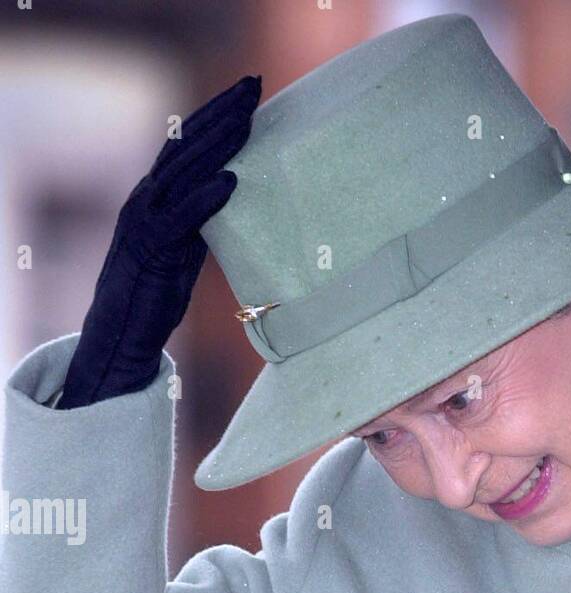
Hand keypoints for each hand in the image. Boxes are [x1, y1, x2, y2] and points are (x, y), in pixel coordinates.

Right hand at [58, 74, 261, 408]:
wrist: (121, 332)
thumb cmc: (154, 293)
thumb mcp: (185, 248)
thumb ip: (202, 221)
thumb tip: (231, 200)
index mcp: (156, 195)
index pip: (187, 143)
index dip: (216, 115)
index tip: (248, 94)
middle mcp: (148, 198)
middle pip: (186, 144)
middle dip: (221, 113)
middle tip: (254, 86)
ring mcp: (146, 221)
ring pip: (182, 171)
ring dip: (217, 143)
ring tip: (247, 120)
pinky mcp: (151, 250)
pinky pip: (180, 219)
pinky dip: (205, 198)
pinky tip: (229, 180)